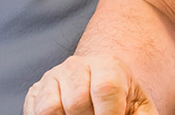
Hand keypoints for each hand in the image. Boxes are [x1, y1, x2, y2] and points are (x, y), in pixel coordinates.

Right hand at [24, 54, 158, 114]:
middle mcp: (77, 66)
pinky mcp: (36, 91)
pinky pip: (34, 111)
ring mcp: (53, 76)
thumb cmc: (124, 103)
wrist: (103, 91)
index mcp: (108, 65)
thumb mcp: (140, 108)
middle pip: (77, 101)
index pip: (106, 88)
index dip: (109, 114)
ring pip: (50, 107)